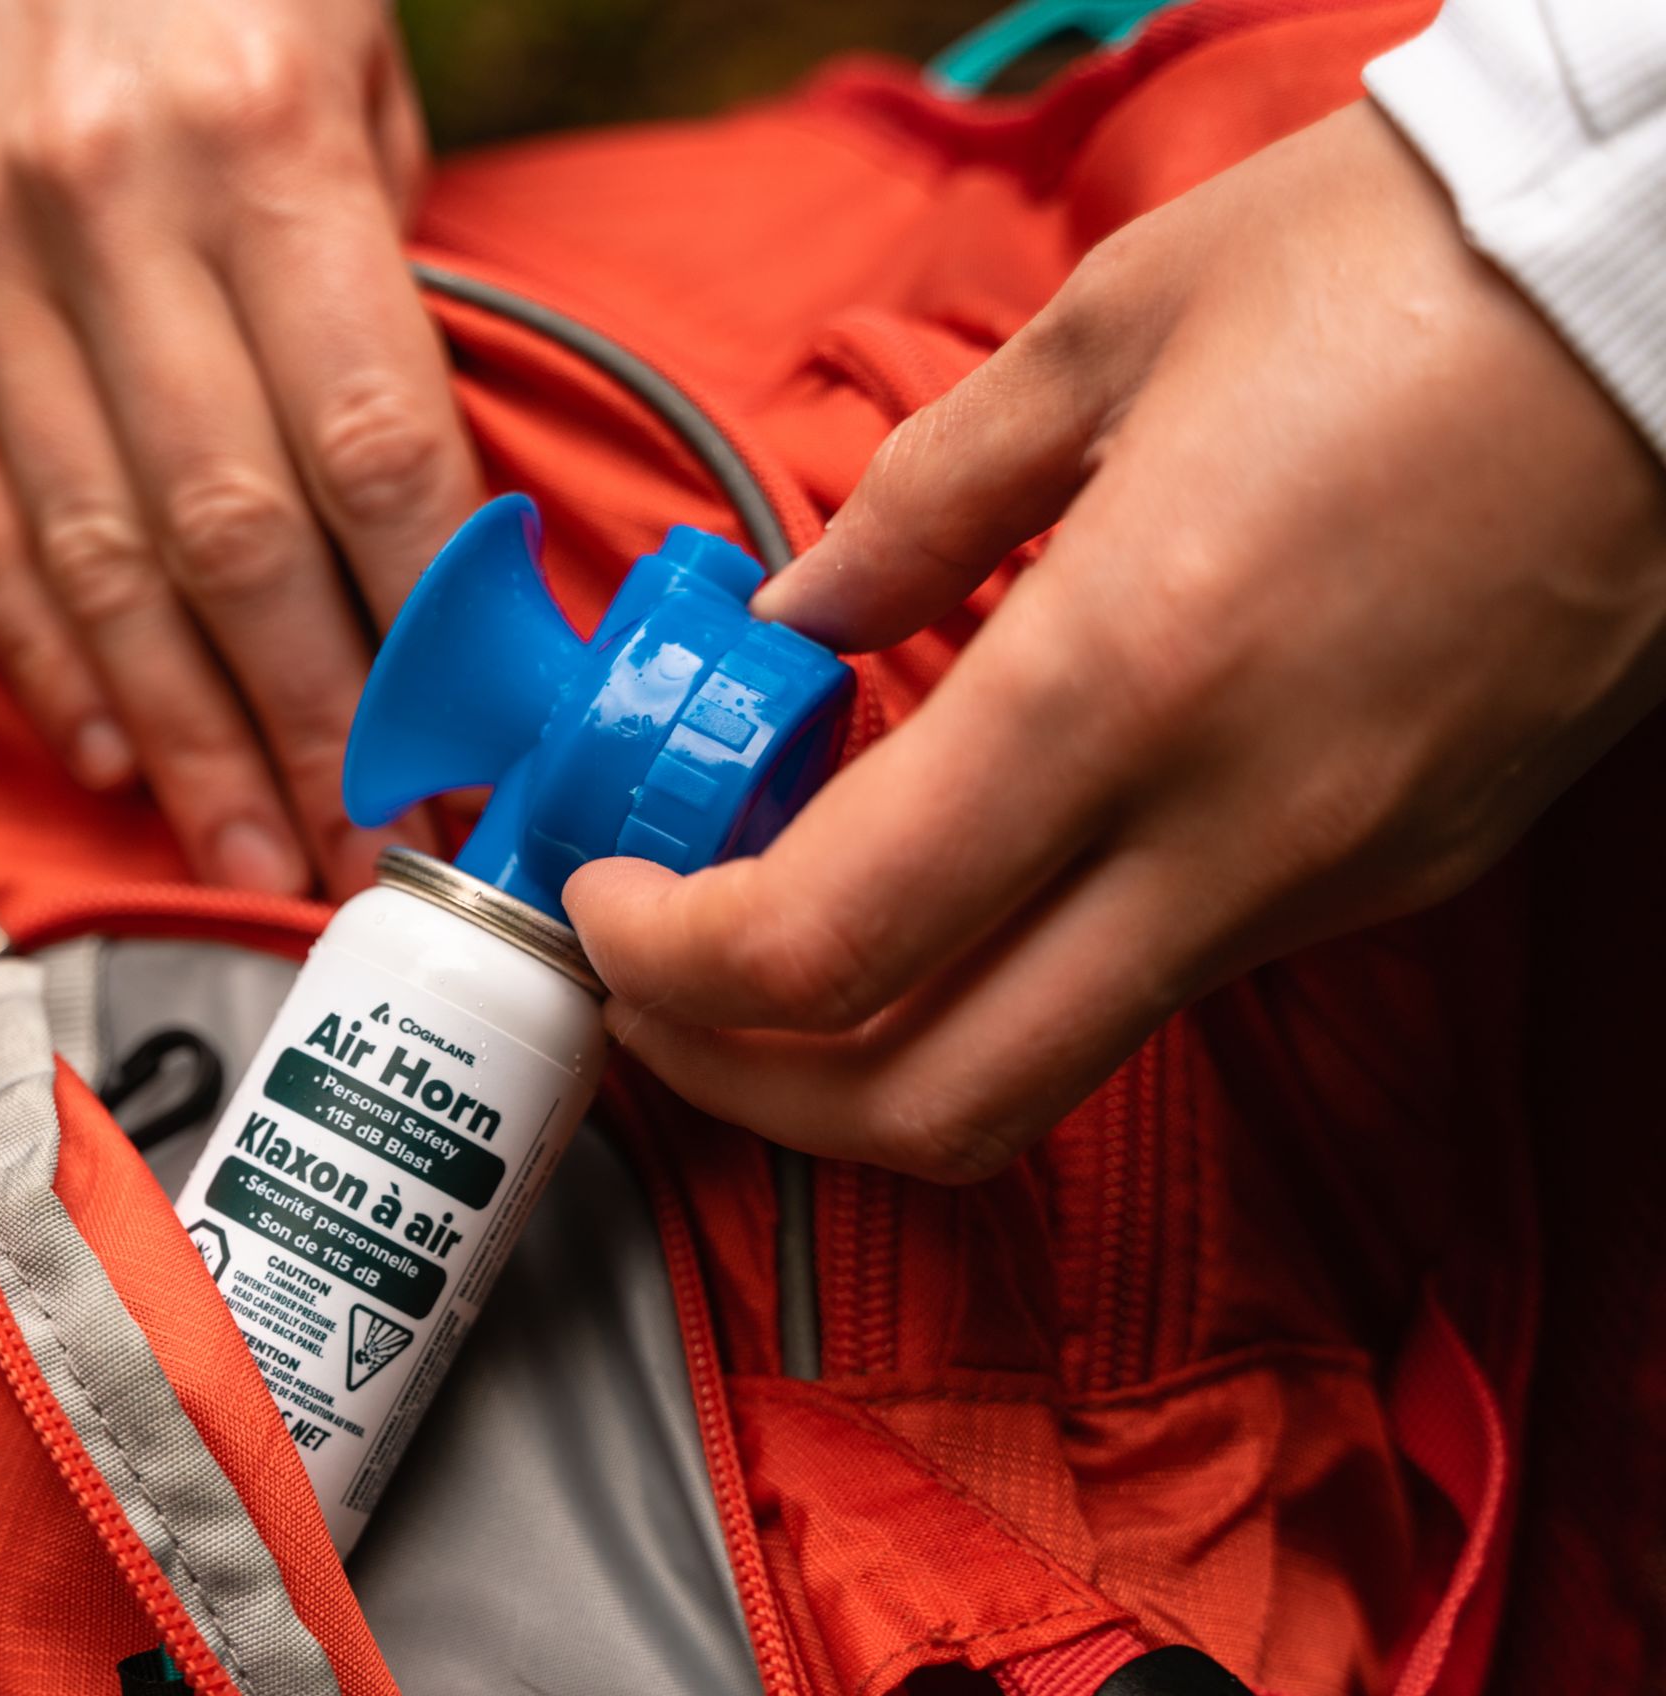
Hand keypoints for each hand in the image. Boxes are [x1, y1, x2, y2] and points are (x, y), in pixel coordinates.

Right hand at [0, 0, 478, 897]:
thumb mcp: (368, 93)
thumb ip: (387, 308)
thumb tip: (429, 540)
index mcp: (261, 147)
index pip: (372, 457)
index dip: (429, 636)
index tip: (477, 756)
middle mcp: (103, 206)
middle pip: (236, 541)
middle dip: (313, 728)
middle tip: (369, 854)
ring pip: (96, 558)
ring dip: (185, 737)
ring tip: (252, 855)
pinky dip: (43, 651)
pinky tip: (116, 753)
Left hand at [565, 102, 1665, 1181]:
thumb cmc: (1400, 271)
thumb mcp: (1104, 336)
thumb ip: (915, 509)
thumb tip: (799, 619)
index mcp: (1121, 675)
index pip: (830, 942)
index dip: (671, 965)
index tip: (609, 904)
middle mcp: (1228, 834)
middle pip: (934, 1109)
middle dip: (750, 1091)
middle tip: (663, 999)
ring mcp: (1324, 886)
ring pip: (1049, 1070)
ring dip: (876, 1042)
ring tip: (785, 925)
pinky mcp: (1389, 884)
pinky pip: (1160, 981)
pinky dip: (1021, 967)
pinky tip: (981, 859)